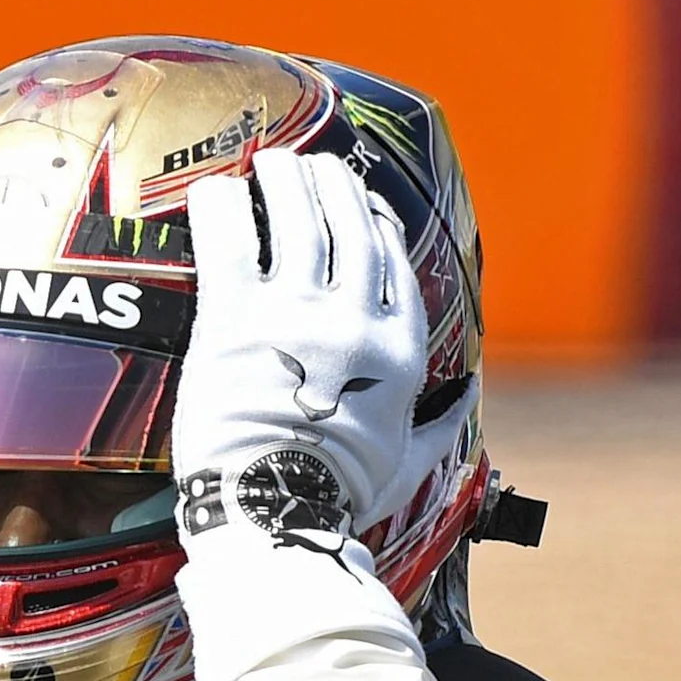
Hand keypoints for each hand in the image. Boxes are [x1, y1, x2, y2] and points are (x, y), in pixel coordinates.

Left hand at [170, 149, 427, 562]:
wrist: (273, 517)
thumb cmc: (336, 500)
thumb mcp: (405, 465)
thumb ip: (436, 429)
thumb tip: (462, 406)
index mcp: (400, 350)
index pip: (393, 259)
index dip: (373, 218)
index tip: (360, 200)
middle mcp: (354, 321)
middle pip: (346, 224)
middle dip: (329, 183)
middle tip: (308, 166)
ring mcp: (294, 316)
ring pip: (295, 219)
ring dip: (283, 179)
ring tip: (270, 162)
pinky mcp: (234, 321)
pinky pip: (229, 241)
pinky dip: (223, 206)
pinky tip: (218, 189)